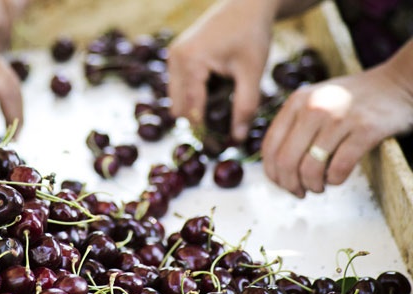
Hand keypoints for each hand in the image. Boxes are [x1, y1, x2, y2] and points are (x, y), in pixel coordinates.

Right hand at [167, 0, 276, 141]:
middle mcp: (175, 59)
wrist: (247, 4)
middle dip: (198, 122)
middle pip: (179, 108)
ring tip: (222, 109)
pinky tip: (216, 92)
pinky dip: (194, 96)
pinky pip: (179, 87)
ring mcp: (172, 57)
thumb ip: (245, 107)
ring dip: (195, 109)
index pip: (191, 109)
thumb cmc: (252, 35)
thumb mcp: (252, 73)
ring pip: (177, 100)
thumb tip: (237, 139)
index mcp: (190, 62)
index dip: (204, 132)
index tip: (219, 148)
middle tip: (222, 134)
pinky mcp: (176, 56)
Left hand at [261, 55, 412, 197]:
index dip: (272, 173)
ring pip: (310, 168)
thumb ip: (293, 125)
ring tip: (319, 187)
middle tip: (299, 192)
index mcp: (296, 102)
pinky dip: (334, 180)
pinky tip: (336, 178)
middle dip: (290, 184)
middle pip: (286, 161)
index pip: (270, 147)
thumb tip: (275, 168)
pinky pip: (339, 168)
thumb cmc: (351, 100)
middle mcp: (314, 108)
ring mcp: (339, 118)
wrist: (397, 83)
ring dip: (313, 186)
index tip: (282, 184)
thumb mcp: (314, 101)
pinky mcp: (365, 130)